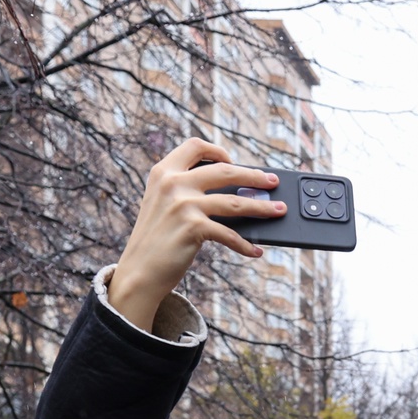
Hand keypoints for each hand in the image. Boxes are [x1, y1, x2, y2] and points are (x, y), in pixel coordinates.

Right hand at [105, 139, 283, 328]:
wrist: (138, 272)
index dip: (217, 150)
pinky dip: (245, 245)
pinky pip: (230, 234)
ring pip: (236, 202)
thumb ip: (186, 191)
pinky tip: (255, 250)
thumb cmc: (156, 241)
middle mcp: (173, 183)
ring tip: (279, 210)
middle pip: (225, 170)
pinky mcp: (193, 227)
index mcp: (163, 172)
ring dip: (262, 207)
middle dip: (254, 176)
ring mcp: (183, 204)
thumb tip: (235, 193)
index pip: (195, 146)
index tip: (233, 160)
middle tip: (272, 182)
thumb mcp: (163, 205)